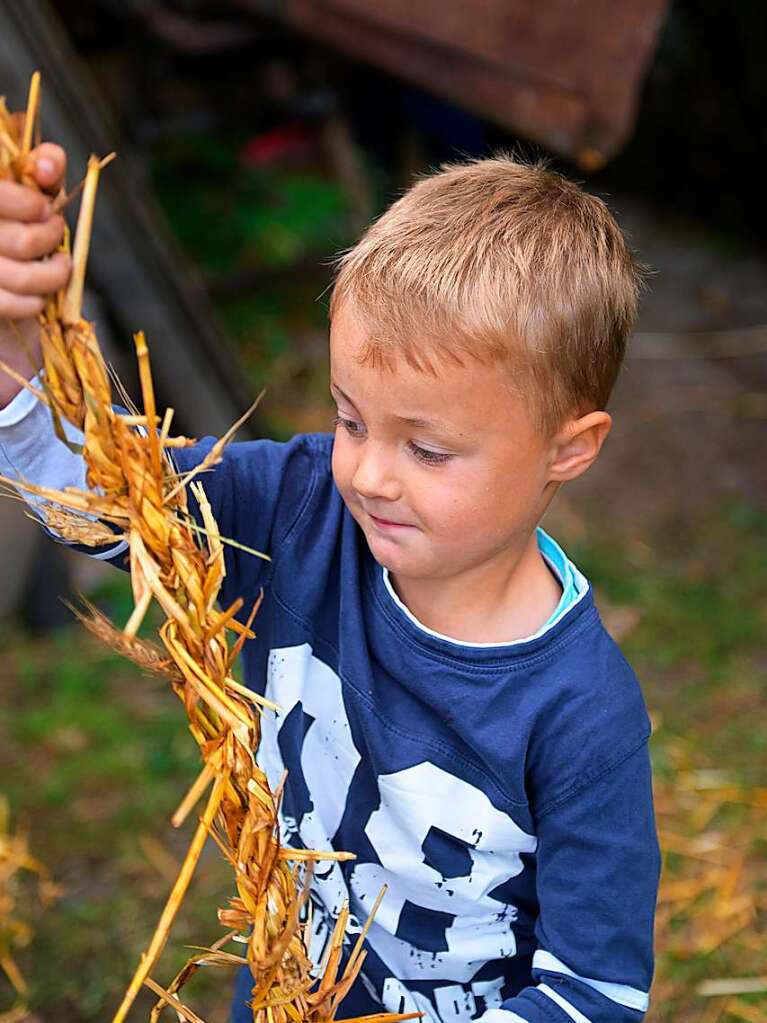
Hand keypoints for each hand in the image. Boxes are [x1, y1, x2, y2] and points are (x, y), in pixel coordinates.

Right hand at [0, 143, 69, 405]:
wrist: (3, 291)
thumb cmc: (11, 227)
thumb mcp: (25, 193)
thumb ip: (37, 166)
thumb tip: (51, 161)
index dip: (27, 201)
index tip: (44, 205)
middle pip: (18, 238)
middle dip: (47, 234)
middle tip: (55, 228)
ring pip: (21, 274)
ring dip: (54, 270)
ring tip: (61, 262)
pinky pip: (14, 303)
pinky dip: (37, 299)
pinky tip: (42, 291)